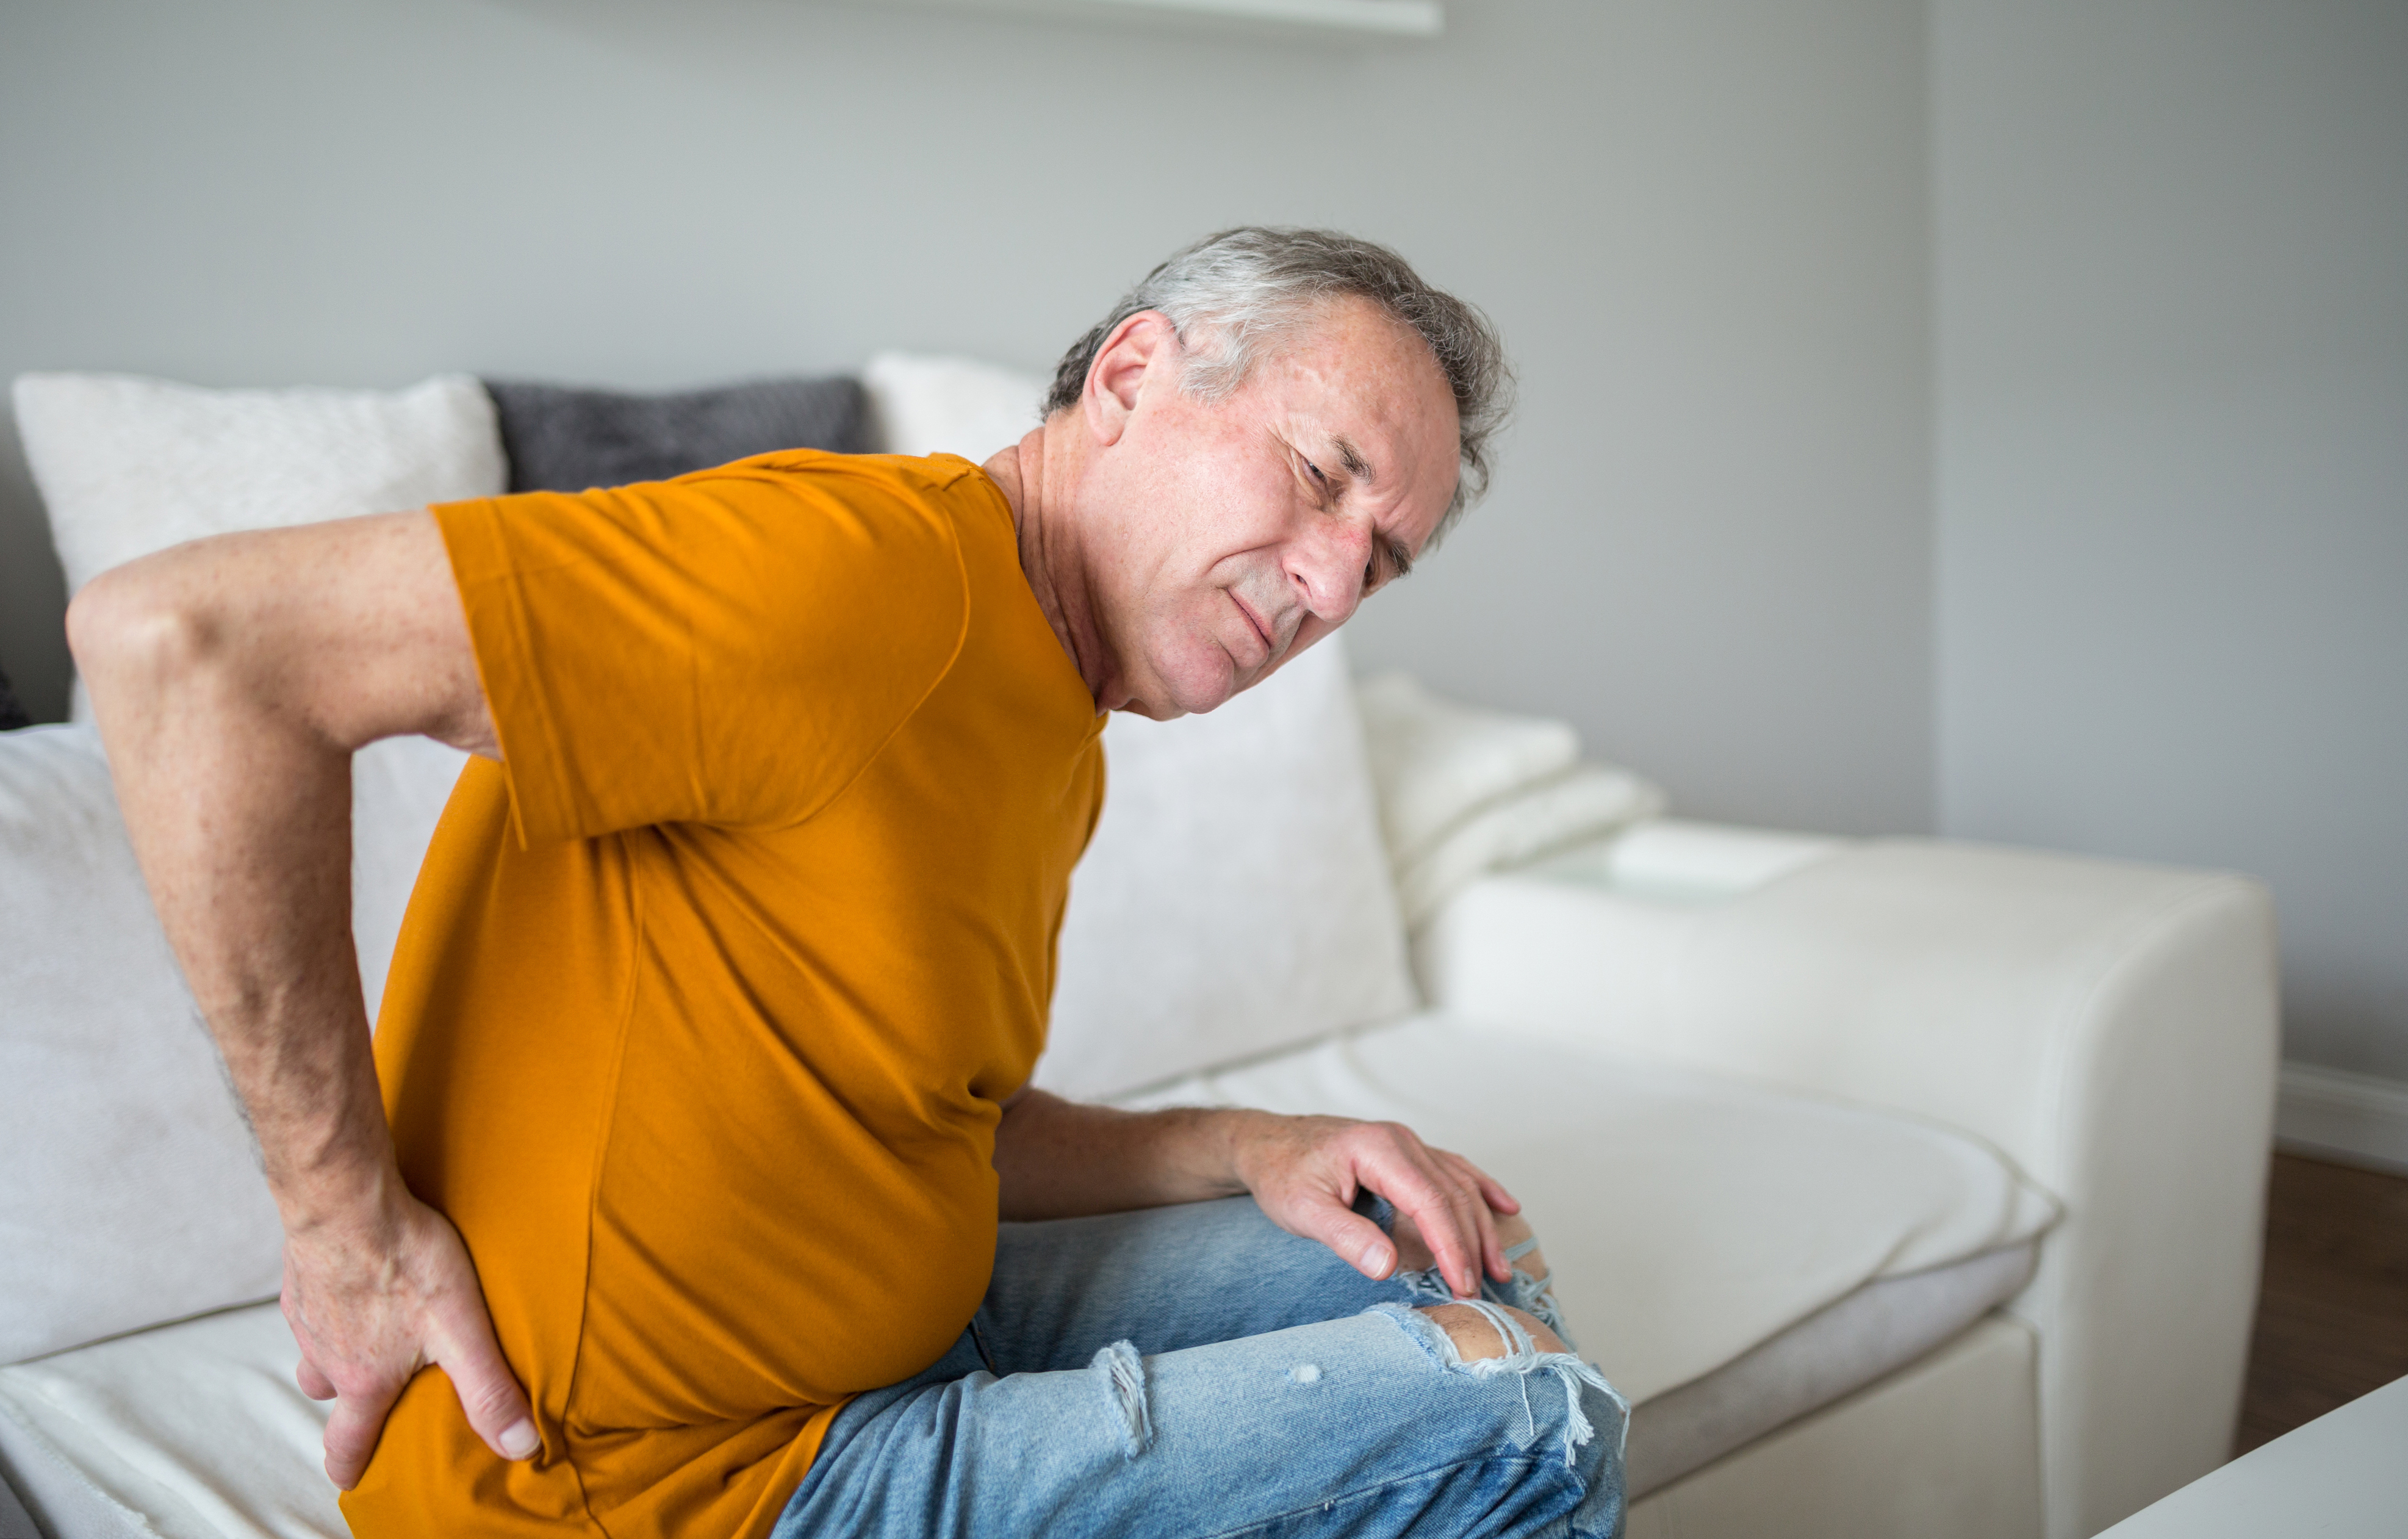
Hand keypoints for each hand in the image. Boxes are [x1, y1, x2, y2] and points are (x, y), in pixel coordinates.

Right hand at [280, 1183, 536, 1489]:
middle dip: (345, 1405)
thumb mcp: (462, 1331)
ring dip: (337, 1352)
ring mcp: (308, 1315)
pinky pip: (313, 1305)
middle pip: (327, 1394)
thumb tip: (521, 1446)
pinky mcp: (301, 1275)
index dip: (348, 1466)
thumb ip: (488, 1390)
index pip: (346, 1441)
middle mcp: (325, 1354)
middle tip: (365, 1401)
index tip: (350, 1479)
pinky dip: (332, 1305)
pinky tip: (357, 1281)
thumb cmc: (406, 1262)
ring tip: (368, 1336)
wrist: (346, 1200)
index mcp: (362, 1379)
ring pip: (316, 1349)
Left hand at [1229, 1113, 1519, 1297]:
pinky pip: (1453, 1169)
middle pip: (1453, 1194)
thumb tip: (1388, 1266)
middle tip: (1478, 1291)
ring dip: (1482, 1226)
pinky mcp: (1405, 1152)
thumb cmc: (1280, 1173)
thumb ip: (1345, 1236)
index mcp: (1378, 1149)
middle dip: (1471, 1244)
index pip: (1430, 1201)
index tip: (1462, 1285)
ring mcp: (1406, 1143)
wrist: (1265, 1143)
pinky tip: (1505, 1206)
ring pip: (1459, 1183)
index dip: (1451, 1246)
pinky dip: (1481, 1189)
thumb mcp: (1302, 1210)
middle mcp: (1401, 1140)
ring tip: (1497, 1268)